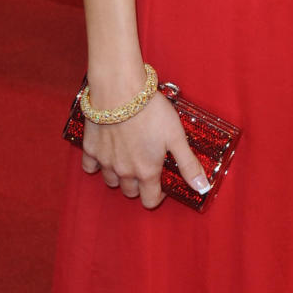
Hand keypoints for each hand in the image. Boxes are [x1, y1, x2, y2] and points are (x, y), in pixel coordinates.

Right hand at [81, 90, 209, 207]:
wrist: (120, 91)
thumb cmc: (151, 112)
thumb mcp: (177, 137)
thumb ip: (188, 164)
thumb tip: (202, 187)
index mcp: (146, 171)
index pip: (150, 201)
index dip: (157, 196)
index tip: (161, 185)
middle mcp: (124, 172)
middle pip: (130, 192)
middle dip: (139, 184)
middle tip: (146, 165)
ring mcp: (105, 162)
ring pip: (112, 181)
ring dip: (120, 175)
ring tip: (129, 157)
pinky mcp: (90, 149)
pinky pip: (91, 167)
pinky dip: (98, 165)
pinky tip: (107, 153)